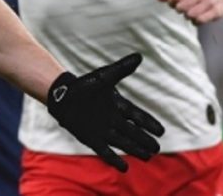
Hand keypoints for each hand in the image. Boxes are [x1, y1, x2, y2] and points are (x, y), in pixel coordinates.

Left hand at [47, 53, 164, 171]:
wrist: (61, 94)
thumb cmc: (83, 85)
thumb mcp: (104, 77)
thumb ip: (121, 69)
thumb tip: (139, 56)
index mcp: (118, 105)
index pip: (138, 116)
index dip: (149, 123)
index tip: (161, 130)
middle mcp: (113, 120)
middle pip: (133, 132)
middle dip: (144, 140)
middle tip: (157, 148)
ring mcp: (102, 130)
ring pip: (123, 142)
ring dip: (135, 149)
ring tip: (148, 156)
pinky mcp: (91, 138)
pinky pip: (105, 151)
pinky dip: (114, 159)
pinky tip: (124, 168)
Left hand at [157, 0, 222, 24]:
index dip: (171, 3)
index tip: (174, 4)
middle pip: (181, 7)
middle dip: (180, 10)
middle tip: (184, 9)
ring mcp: (210, 1)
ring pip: (190, 15)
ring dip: (188, 16)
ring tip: (191, 13)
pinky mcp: (217, 11)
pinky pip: (200, 20)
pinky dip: (196, 22)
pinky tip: (197, 18)